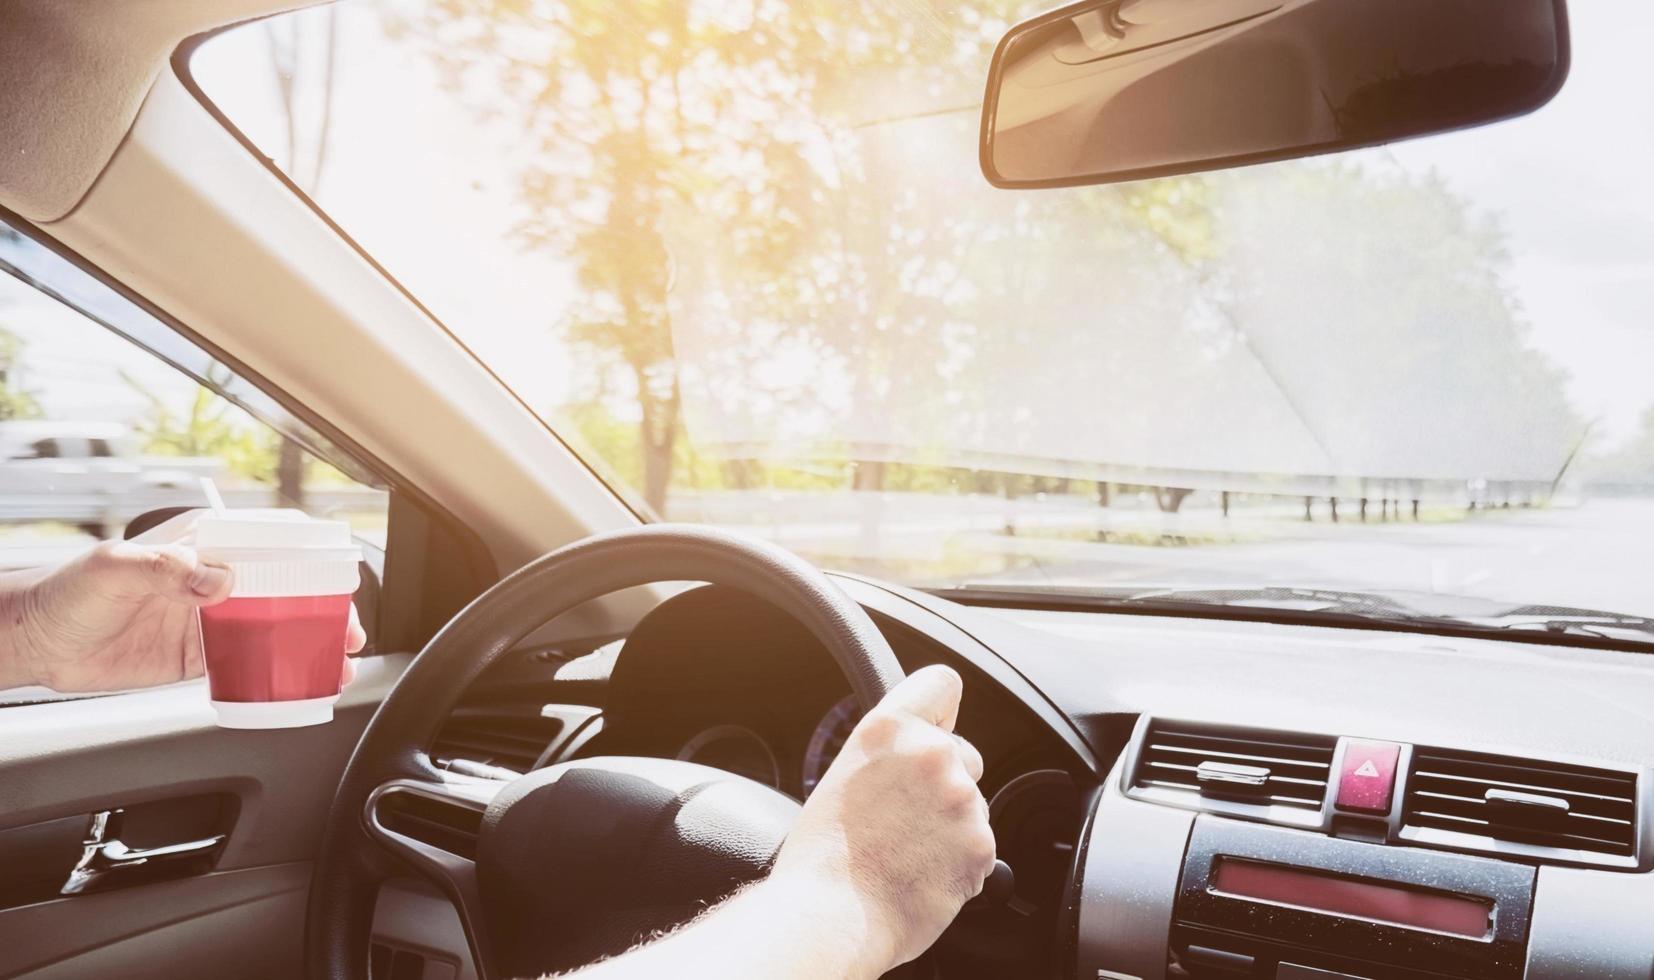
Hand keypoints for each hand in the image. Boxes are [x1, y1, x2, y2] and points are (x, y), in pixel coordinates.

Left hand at [7, 539, 364, 692]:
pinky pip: (250, 661)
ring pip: (276, 627)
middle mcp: (214, 578)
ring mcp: (210, 618)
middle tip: (347, 631)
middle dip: (326, 608)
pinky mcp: (200, 654)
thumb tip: (221, 580)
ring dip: (310, 644)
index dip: (312, 555)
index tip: (339, 576)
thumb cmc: (67, 590)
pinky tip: (299, 683)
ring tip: (337, 664)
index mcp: (203, 544)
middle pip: (288, 587)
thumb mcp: (115, 568)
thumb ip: (168, 568)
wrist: (36, 641)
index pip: (271, 539)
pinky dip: (279, 672)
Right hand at [769, 665, 996, 973]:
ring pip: (973, 804)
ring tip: (907, 853)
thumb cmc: (824, 856)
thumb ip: (887, 754)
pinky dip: (961, 863)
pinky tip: (922, 874)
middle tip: (906, 818)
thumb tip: (912, 756)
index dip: (942, 710)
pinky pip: (981, 846)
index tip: (937, 728)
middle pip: (964, 753)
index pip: (943, 683)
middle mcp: (931, 753)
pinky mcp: (981, 844)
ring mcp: (961, 799)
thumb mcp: (845, 775)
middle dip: (946, 783)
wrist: (830, 917)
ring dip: (952, 826)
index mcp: (888, 729)